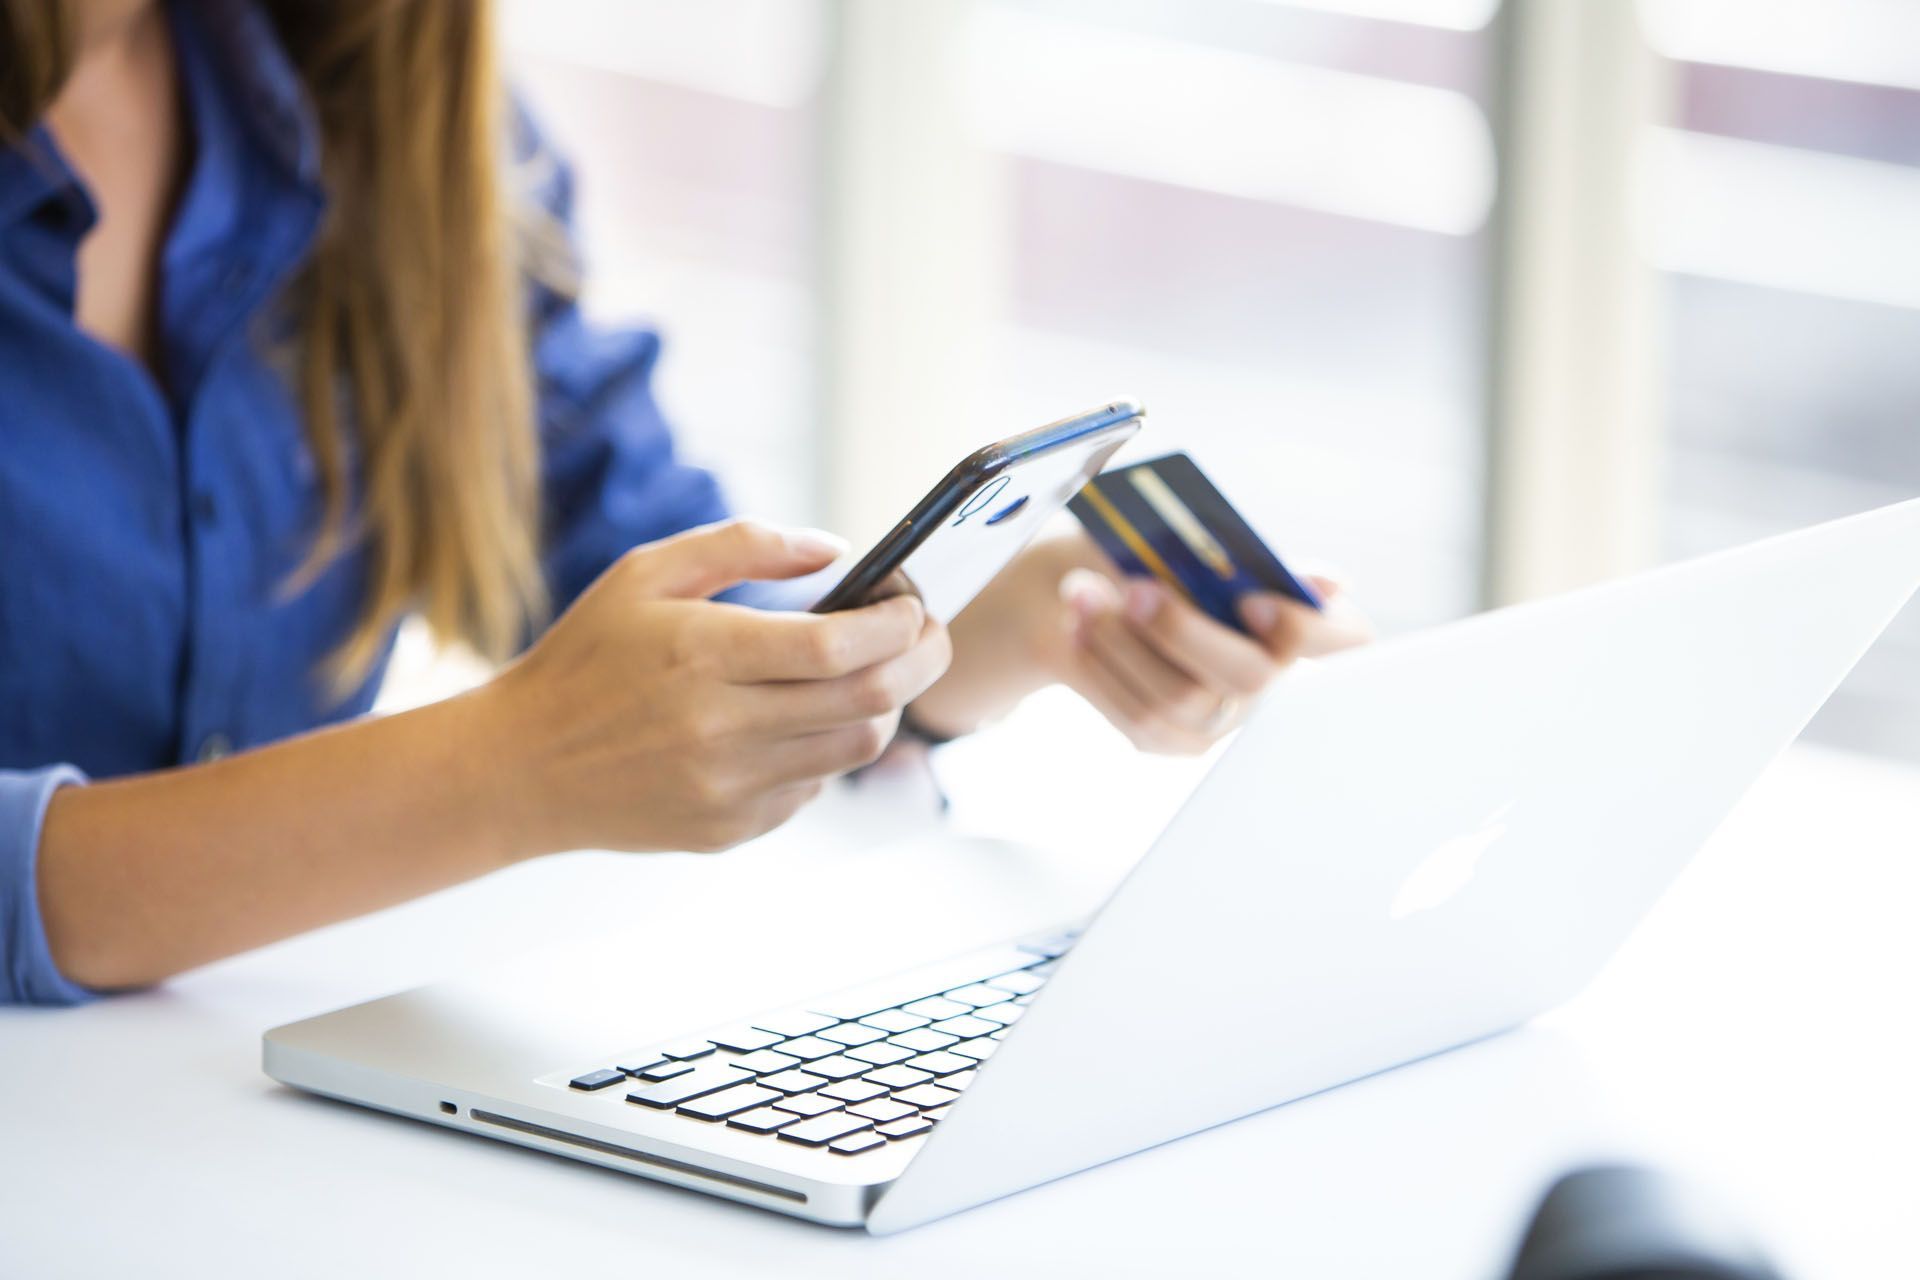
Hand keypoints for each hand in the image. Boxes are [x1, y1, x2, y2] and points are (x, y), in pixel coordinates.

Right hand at [482, 519, 952, 855]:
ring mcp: (728, 787)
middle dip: (920, 662)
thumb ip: (744, 545)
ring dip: (882, 706)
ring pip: (854, 749)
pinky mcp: (729, 828)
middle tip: (928, 635)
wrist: (522, 767)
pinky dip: (827, 748)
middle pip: (868, 702)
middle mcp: (721, 729)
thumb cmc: (586, 658)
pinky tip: (802, 719)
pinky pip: (814, 787)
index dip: (898, 624)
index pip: (839, 649)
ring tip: (870, 673)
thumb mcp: (645, 573)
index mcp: (702, 655)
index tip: (912, 602)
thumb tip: (836, 549)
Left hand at [914, 530, 1369, 753]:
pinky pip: (1136, 714)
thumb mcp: (1191, 536)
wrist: (1096, 583)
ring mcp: (1225, 717)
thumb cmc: (1160, 553)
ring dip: (1121, 640)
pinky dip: (1101, 663)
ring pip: (1178, 698)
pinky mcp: (1174, 739)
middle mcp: (1275, 677)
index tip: (1255, 599)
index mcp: (1301, 617)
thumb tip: (1328, 583)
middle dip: (1184, 631)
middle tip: (1133, 589)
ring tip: (1079, 590)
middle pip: (1249, 676)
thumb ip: (1239, 554)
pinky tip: (1077, 623)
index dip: (1311, 629)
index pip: (1348, 640)